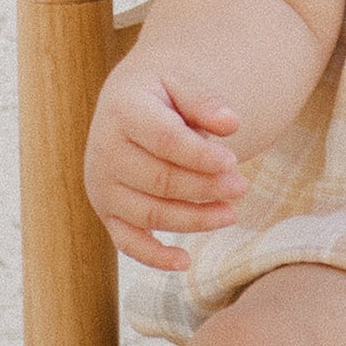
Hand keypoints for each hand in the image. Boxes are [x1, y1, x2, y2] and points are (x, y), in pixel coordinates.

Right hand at [85, 66, 248, 271]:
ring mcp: (103, 187)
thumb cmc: (162, 95)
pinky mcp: (108, 212)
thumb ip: (205, 101)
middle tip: (242, 188)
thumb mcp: (181, 83)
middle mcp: (104, 152)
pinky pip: (127, 242)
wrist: (126, 106)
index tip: (233, 161)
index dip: (201, 156)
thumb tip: (232, 123)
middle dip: (205, 188)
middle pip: (160, 180)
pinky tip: (185, 262)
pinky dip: (153, 257)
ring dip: (194, 219)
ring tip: (231, 214)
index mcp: (123, 111)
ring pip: (150, 213)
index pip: (165, 140)